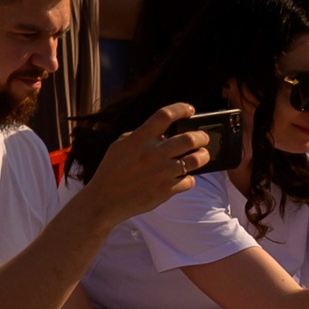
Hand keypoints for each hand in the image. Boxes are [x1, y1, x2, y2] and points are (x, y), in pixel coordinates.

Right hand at [73, 102, 206, 226]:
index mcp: (138, 139)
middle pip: (189, 138)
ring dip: (203, 156)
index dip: (180, 109)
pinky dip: (188, 179)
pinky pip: (189, 181)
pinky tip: (181, 178)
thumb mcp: (120, 146)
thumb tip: (164, 132)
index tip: (190, 110)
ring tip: (202, 155)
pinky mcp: (167, 190)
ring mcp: (161, 173)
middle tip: (203, 137)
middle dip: (202, 136)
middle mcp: (152, 154)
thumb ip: (141, 136)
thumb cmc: (112, 169)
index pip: (164, 115)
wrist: (105, 199)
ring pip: (196, 160)